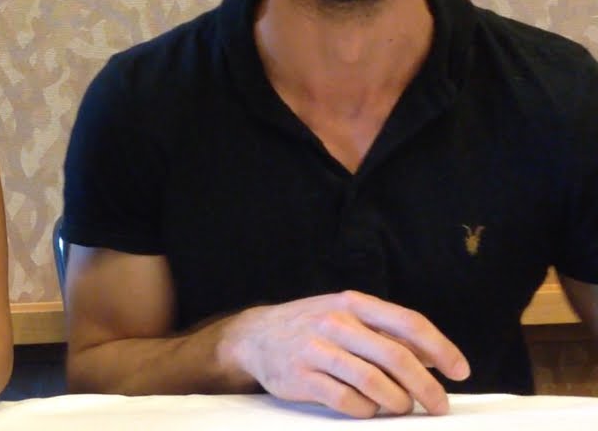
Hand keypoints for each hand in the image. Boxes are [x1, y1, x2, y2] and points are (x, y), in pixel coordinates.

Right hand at [221, 291, 469, 417]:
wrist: (254, 337)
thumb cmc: (310, 328)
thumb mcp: (345, 316)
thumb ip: (385, 332)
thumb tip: (435, 356)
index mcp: (353, 303)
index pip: (408, 323)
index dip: (441, 348)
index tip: (460, 371)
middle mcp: (336, 322)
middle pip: (396, 356)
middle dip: (426, 385)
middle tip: (439, 404)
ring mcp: (317, 350)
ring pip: (374, 382)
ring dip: (397, 401)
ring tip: (402, 407)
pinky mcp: (302, 377)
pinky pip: (347, 400)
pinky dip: (365, 410)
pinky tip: (368, 408)